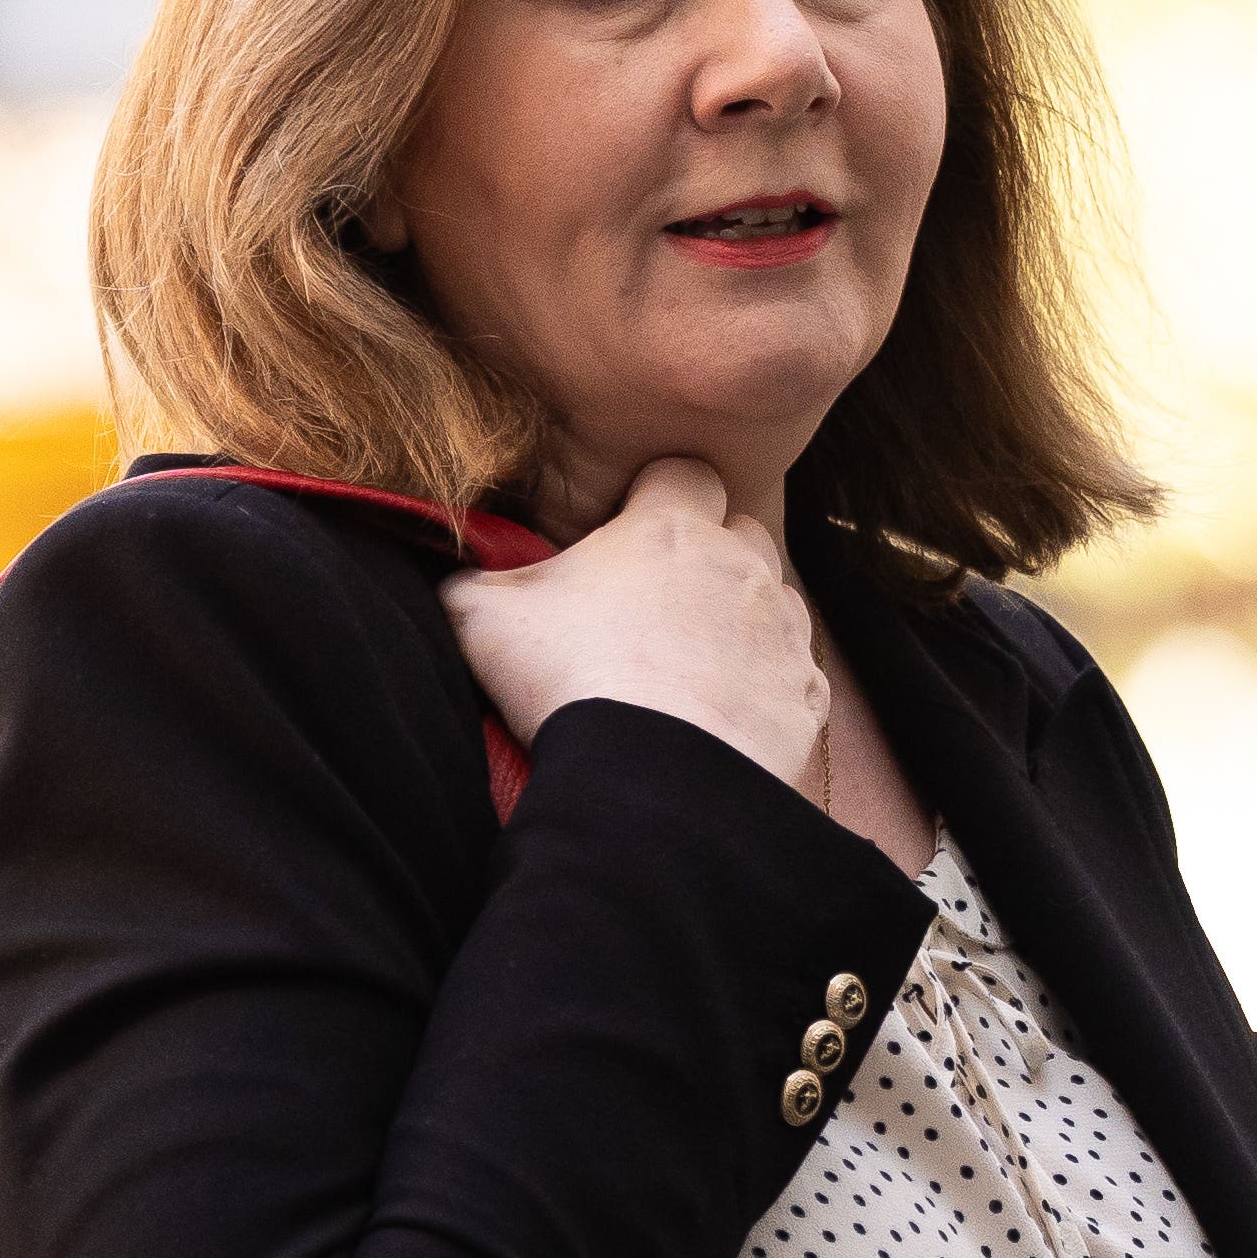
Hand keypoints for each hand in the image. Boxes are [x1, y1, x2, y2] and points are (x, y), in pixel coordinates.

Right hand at [440, 457, 826, 787]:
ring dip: (739, 619)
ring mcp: (783, 630)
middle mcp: (742, 565)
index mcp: (671, 527)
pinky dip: (763, 687)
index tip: (626, 532)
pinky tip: (717, 717)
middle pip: (740, 531)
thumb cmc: (567, 681)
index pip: (684, 473)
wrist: (651, 784)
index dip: (657, 495)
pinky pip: (792, 674)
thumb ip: (465, 579)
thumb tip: (452, 574)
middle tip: (653, 603)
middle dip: (708, 554)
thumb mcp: (479, 617)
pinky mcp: (805, 696)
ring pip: (774, 600)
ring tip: (686, 667)